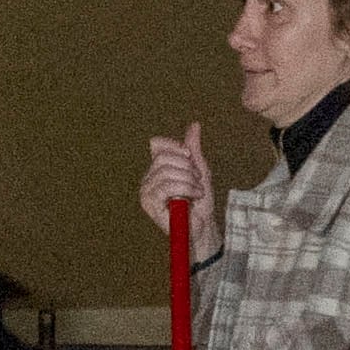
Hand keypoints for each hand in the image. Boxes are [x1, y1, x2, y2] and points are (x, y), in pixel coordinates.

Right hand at [139, 124, 220, 264]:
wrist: (203, 225)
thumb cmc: (200, 201)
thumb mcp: (200, 168)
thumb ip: (193, 147)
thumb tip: (194, 125)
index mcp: (156, 168)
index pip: (158, 145)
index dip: (177, 147)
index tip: (191, 158)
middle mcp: (147, 178)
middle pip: (163, 157)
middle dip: (187, 167)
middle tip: (198, 180)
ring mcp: (146, 191)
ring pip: (166, 171)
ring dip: (189, 180)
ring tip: (197, 191)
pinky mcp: (149, 204)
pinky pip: (166, 186)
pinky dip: (185, 189)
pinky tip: (192, 197)